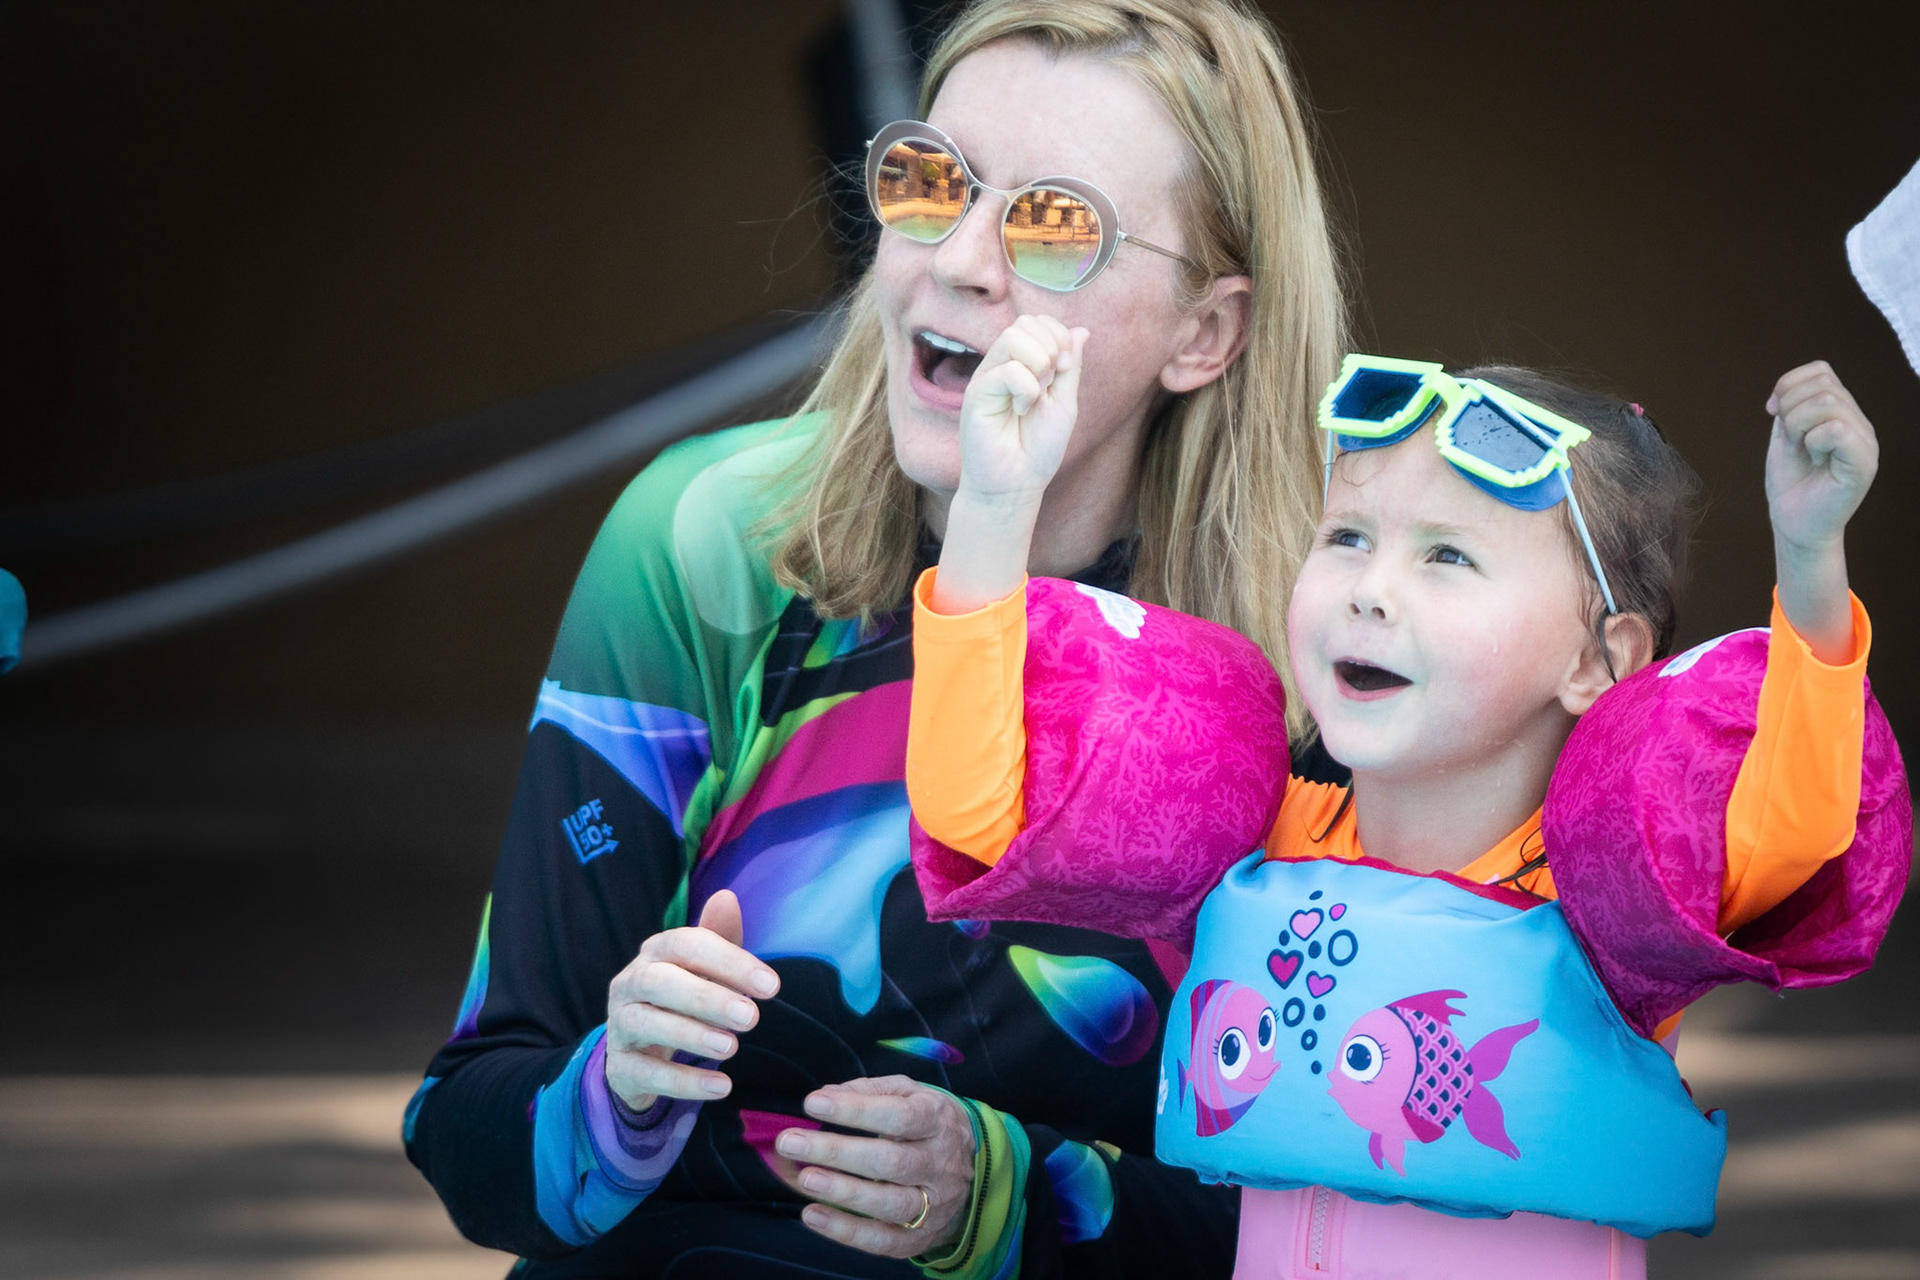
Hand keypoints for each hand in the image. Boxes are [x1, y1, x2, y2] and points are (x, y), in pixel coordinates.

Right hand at [603, 890, 779, 1108]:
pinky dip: (683, 1081)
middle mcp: (630, 983)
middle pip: (659, 982)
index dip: (730, 963)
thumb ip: (719, 937)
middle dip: (707, 998)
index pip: (688, 946)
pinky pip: (644, 1072)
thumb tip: (727, 897)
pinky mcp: (620, 1066)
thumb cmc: (683, 997)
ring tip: (732, 1048)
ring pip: (644, 1024)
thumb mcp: (703, 968)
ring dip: (690, 1035)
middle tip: (752, 1018)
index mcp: (656, 953)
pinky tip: (721, 1086)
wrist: (640, 1050)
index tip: (772, 987)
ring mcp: (619, 1025)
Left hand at [779, 1076, 976, 1257]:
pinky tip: (813, 1215)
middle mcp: (941, 1163)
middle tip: (791, 1142)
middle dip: (837, 1152)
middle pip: (890, 1161)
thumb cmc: (924, 1122)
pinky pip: (883, 1239)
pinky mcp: (920, 1236)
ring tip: (805, 1179)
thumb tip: (826, 1095)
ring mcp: (934, 1203)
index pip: (899, 1116)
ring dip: (843, 1193)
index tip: (813, 1103)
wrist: (970, 1169)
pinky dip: (846, 1231)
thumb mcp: (908, 1094)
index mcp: (938, 1120)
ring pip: (889, 1204)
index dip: (855, 1110)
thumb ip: (868, 1091)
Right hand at [956, 314, 1089, 505]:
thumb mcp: (1065, 403)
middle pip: (1024, 322)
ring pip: (1013, 336)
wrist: (1016, 484)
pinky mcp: (976, 394)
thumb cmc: (1037, 449)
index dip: (1058, 334)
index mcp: (1021, 364)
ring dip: (1039, 363)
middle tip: (1054, 380)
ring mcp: (987, 377)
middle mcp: (1001, 365)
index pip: (1036, 322)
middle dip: (1051, 346)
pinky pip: (1007, 369)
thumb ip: (1071, 367)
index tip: (1066, 368)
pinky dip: (1026, 389)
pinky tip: (1021, 410)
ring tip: (1037, 394)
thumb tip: (1081, 330)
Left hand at [1766, 360, 1878, 554]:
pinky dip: (1814, 441)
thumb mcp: (1784, 436)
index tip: (1771, 410)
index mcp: (1841, 412)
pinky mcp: (1863, 463)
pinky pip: (1837, 429)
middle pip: (1822, 384)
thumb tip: (1785, 388)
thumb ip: (1790, 408)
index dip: (1788, 384)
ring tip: (1802, 449)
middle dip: (1789, 407)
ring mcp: (1864, 441)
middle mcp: (1858, 422)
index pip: (1820, 371)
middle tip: (1789, 438)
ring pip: (1828, 401)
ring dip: (1798, 424)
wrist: (1794, 523)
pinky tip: (1815, 459)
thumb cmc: (1791, 482)